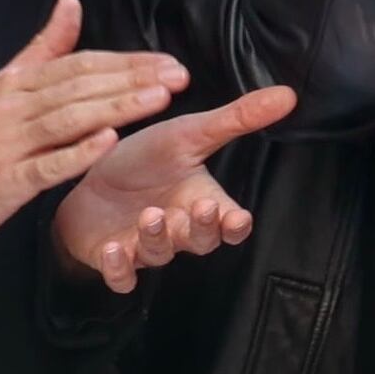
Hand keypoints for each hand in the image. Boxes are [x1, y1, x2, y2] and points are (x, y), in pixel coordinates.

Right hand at [0, 0, 195, 269]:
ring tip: (159, 99)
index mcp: (14, 83)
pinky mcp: (6, 182)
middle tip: (179, 76)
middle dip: (133, 80)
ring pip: (69, 120)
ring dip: (117, 108)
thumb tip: (72, 3)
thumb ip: (43, 48)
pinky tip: (109, 143)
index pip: (79, 65)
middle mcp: (10, 107)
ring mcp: (7, 145)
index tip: (168, 63)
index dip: (126, 62)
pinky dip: (78, 153)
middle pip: (79, 87)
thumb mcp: (4, 89)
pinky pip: (47, 166)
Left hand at [50, 80, 296, 290]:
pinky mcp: (112, 258)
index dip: (235, 225)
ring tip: (150, 215)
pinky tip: (115, 248)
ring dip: (158, 239)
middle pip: (201, 242)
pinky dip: (120, 269)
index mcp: (199, 200)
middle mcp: (177, 228)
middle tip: (199, 209)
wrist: (86, 173)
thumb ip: (237, 119)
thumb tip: (287, 95)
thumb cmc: (143, 158)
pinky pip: (122, 278)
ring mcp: (145, 247)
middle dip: (202, 228)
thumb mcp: (188, 133)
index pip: (229, 223)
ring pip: (161, 255)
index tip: (238, 217)